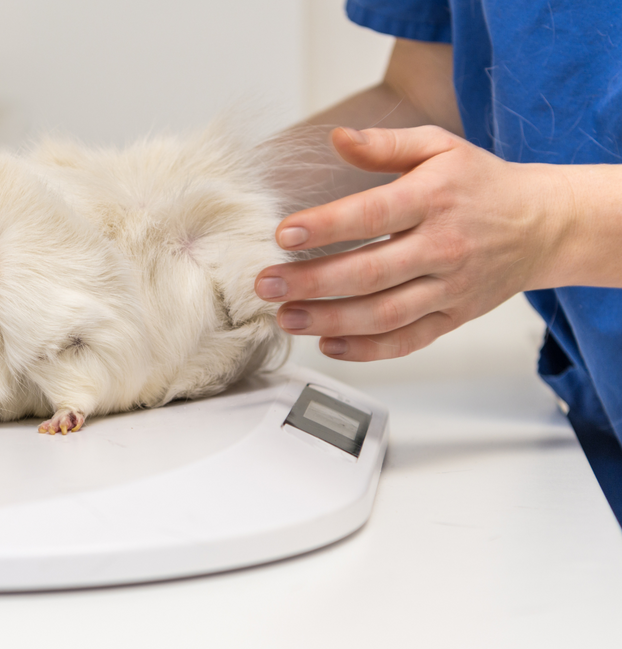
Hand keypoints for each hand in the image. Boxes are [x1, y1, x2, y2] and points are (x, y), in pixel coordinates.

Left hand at [255, 126, 571, 360]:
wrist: (542, 224)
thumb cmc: (480, 183)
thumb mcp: (439, 147)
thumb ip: (385, 144)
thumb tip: (337, 138)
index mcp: (434, 199)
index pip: (372, 215)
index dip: (326, 226)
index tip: (284, 233)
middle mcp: (443, 247)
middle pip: (369, 273)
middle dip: (311, 282)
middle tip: (267, 284)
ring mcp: (449, 289)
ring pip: (383, 315)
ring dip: (329, 321)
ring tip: (286, 317)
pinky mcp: (452, 318)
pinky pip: (407, 341)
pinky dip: (366, 350)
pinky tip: (329, 344)